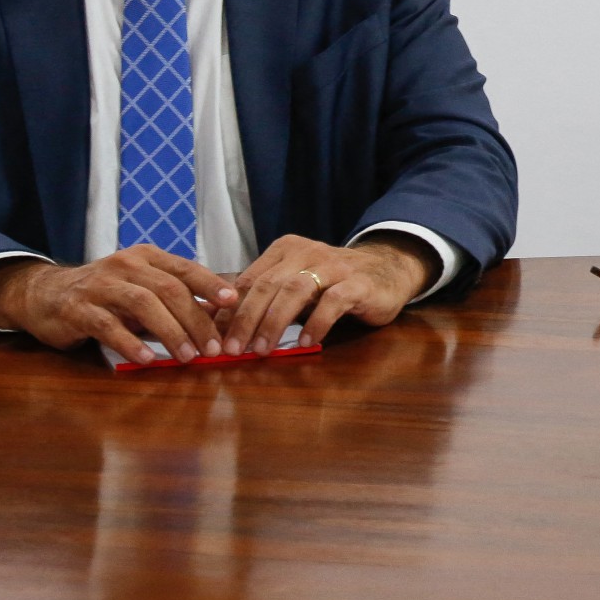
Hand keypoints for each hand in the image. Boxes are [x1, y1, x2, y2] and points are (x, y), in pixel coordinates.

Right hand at [0, 247, 238, 365]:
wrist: (45, 293)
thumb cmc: (105, 294)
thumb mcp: (141, 288)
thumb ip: (173, 298)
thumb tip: (218, 316)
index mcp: (146, 257)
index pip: (186, 269)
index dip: (211, 284)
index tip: (233, 302)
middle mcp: (126, 265)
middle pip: (169, 289)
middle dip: (196, 320)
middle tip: (214, 347)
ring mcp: (100, 285)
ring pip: (143, 304)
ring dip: (170, 332)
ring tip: (188, 356)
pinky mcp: (78, 309)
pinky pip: (108, 325)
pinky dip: (130, 342)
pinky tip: (147, 359)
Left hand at [222, 231, 441, 355]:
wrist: (386, 269)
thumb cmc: (332, 281)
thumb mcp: (294, 283)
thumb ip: (261, 297)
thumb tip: (213, 317)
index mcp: (286, 250)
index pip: (251, 279)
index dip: (231, 310)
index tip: (216, 338)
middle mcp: (308, 252)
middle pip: (269, 285)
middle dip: (247, 319)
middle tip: (234, 349)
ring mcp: (335, 266)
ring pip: (296, 290)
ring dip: (275, 322)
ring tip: (263, 349)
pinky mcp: (359, 283)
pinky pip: (333, 301)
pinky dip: (317, 322)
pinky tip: (307, 343)